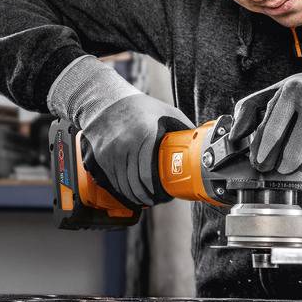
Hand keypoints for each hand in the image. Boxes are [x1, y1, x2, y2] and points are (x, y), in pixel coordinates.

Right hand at [47, 54, 193, 206]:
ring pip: (124, 185)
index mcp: (144, 134)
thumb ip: (183, 127)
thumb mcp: (166, 111)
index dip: (158, 189)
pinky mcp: (100, 157)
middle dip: (149, 196)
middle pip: (137, 183)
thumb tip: (201, 142)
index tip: (167, 195)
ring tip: (147, 199)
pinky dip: (122, 190)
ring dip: (136, 196)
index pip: (149, 173)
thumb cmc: (139, 107)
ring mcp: (110, 152)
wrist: (106, 101)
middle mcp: (125, 145)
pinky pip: (112, 181)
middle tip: (159, 200)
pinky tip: (131, 193)